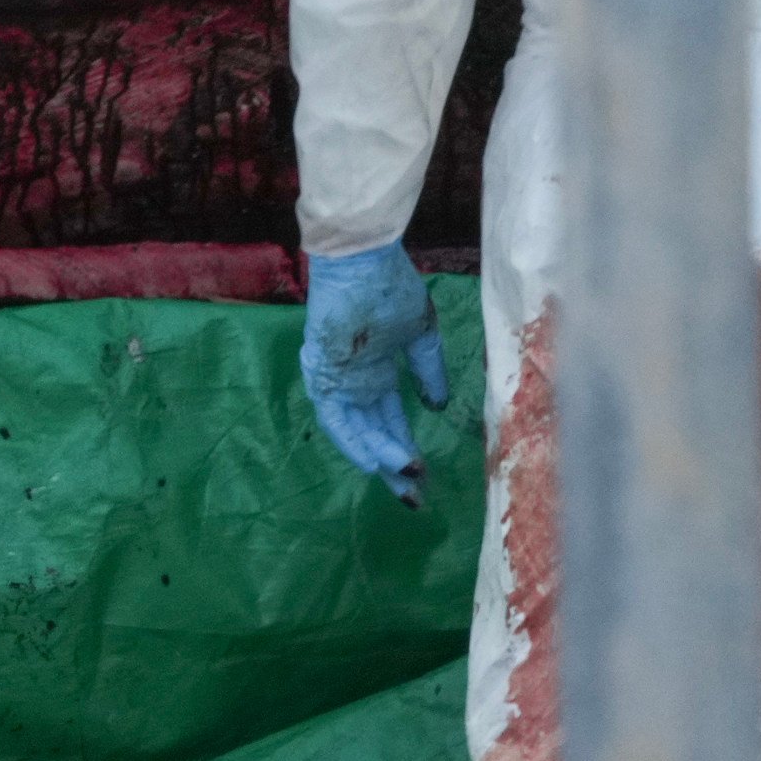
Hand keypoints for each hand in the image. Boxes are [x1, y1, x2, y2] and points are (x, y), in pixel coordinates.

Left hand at [301, 240, 451, 504]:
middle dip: (395, 468)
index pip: (391, 422)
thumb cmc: (391, 289)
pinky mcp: (324, 377)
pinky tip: (376, 462)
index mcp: (376, 375)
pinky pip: (336, 420)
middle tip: (416, 499)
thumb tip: (437, 408)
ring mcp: (338, 383)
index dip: (407, 447)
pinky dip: (354, 442)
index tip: (427, 476)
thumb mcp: (421, 336)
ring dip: (381, 458)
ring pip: (358, 432)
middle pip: (374, 436)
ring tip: (407, 480)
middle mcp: (355, 386)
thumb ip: (428, 373)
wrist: (363, 262)